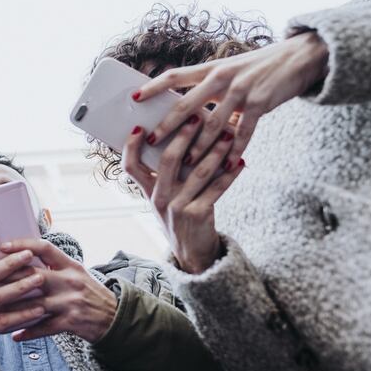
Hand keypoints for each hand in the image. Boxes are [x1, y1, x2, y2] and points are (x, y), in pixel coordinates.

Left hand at [0, 239, 116, 342]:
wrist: (115, 318)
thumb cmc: (90, 294)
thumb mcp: (76, 273)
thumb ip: (54, 266)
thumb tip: (22, 257)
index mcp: (70, 265)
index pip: (44, 247)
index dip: (22, 245)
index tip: (2, 246)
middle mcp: (70, 280)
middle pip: (33, 275)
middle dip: (7, 279)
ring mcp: (71, 301)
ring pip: (34, 304)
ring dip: (11, 309)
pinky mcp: (71, 322)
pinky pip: (44, 327)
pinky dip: (27, 332)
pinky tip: (13, 335)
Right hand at [122, 116, 244, 273]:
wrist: (192, 253)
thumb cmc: (180, 218)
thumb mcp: (165, 199)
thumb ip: (166, 175)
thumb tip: (180, 139)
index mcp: (148, 191)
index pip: (130, 166)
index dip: (131, 146)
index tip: (140, 127)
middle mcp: (159, 198)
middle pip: (167, 160)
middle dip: (183, 135)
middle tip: (196, 117)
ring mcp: (178, 207)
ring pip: (197, 171)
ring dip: (215, 151)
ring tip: (227, 135)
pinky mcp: (198, 215)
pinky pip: (217, 189)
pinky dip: (230, 174)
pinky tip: (240, 162)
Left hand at [136, 31, 328, 168]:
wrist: (300, 57)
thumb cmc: (259, 68)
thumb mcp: (231, 70)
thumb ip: (210, 88)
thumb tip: (186, 111)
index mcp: (211, 69)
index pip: (175, 75)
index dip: (153, 86)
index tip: (134, 97)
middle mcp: (222, 77)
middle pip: (187, 104)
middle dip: (168, 125)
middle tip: (152, 140)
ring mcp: (241, 90)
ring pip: (213, 124)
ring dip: (198, 146)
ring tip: (185, 163)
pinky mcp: (260, 103)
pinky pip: (243, 132)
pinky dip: (234, 150)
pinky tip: (227, 165)